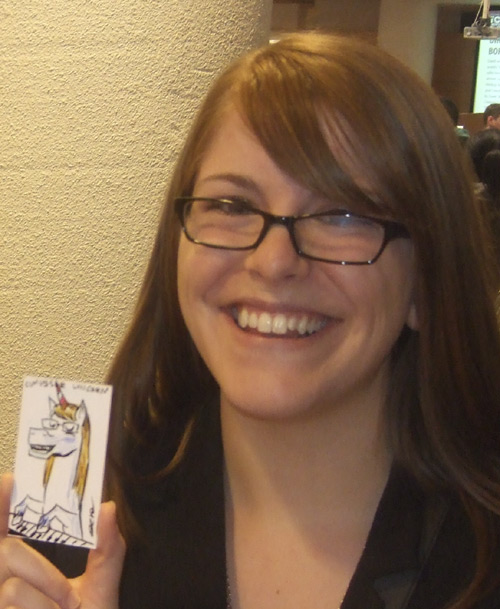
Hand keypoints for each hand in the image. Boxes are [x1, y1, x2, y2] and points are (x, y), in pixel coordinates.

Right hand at [0, 473, 125, 608]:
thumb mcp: (101, 589)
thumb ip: (107, 548)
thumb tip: (109, 508)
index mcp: (21, 570)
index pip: (2, 530)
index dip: (0, 505)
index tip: (9, 480)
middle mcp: (2, 581)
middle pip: (5, 552)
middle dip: (42, 574)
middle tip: (67, 597)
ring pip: (11, 587)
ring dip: (47, 602)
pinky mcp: (0, 607)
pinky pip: (13, 600)